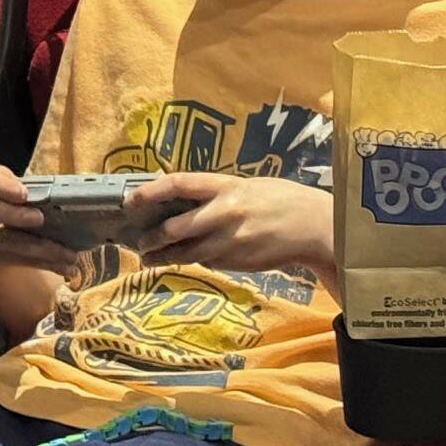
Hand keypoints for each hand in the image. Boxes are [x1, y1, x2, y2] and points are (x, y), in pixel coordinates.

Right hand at [0, 165, 77, 273]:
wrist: (4, 220)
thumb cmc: (21, 197)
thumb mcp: (25, 184)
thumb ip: (38, 187)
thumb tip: (72, 193)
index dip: (5, 187)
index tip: (24, 193)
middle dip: (16, 216)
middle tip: (40, 218)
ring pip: (7, 243)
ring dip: (41, 250)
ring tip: (69, 255)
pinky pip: (20, 261)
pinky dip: (46, 264)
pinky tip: (66, 268)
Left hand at [128, 173, 334, 279]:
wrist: (314, 227)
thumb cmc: (280, 200)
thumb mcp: (247, 186)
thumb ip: (216, 193)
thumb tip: (180, 199)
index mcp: (226, 186)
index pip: (178, 183)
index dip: (150, 191)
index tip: (130, 199)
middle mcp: (224, 213)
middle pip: (175, 228)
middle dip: (152, 238)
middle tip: (140, 243)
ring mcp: (230, 241)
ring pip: (187, 253)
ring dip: (164, 258)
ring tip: (150, 259)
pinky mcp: (237, 262)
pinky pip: (208, 262)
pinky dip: (197, 260)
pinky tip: (191, 258)